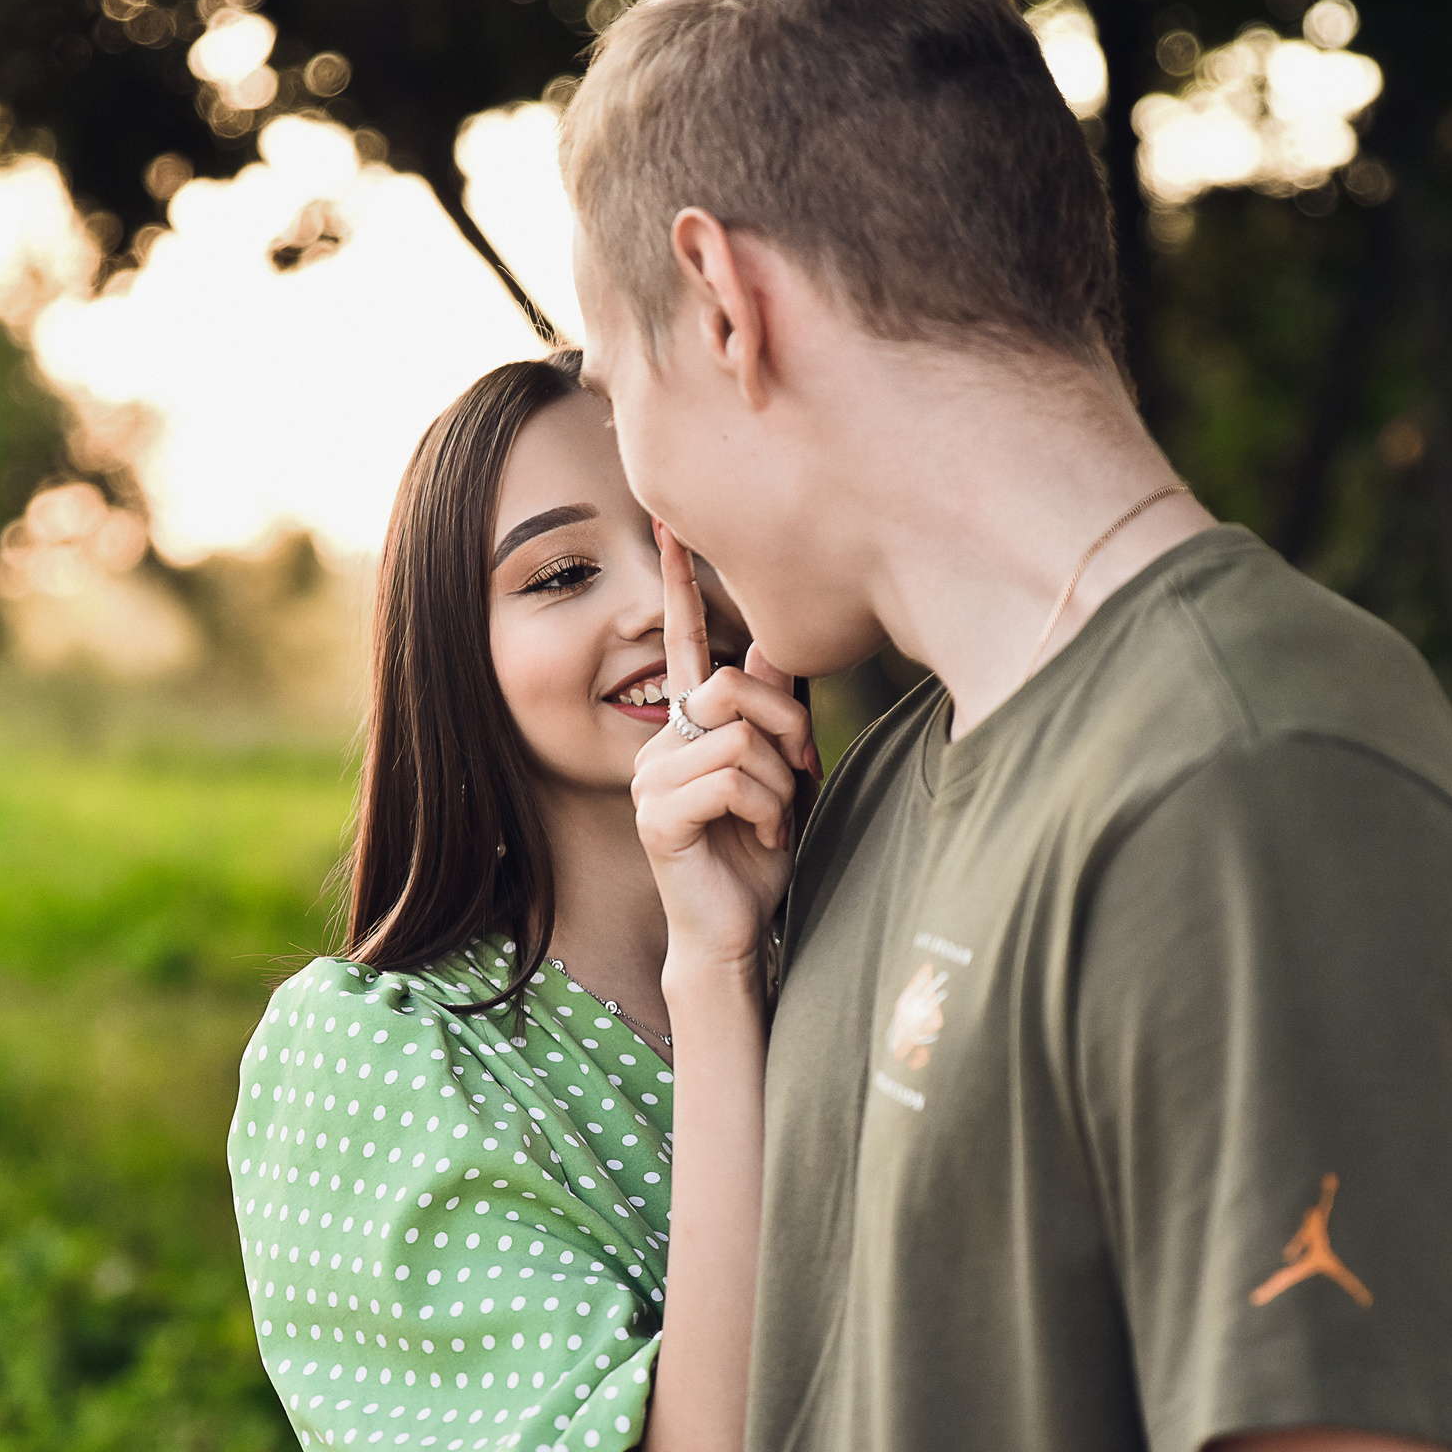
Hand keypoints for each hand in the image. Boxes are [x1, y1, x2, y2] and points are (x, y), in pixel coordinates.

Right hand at [631, 521, 816, 978]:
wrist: (737, 927)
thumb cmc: (761, 851)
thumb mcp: (784, 770)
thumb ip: (776, 710)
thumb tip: (775, 644)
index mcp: (690, 721)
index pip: (681, 640)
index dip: (676, 582)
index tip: (669, 524)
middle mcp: (661, 738)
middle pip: (732, 686)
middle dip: (787, 729)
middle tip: (800, 774)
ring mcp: (651, 775)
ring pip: (741, 738)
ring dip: (779, 785)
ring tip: (772, 819)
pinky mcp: (655, 813)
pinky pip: (730, 778)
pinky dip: (762, 810)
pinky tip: (756, 837)